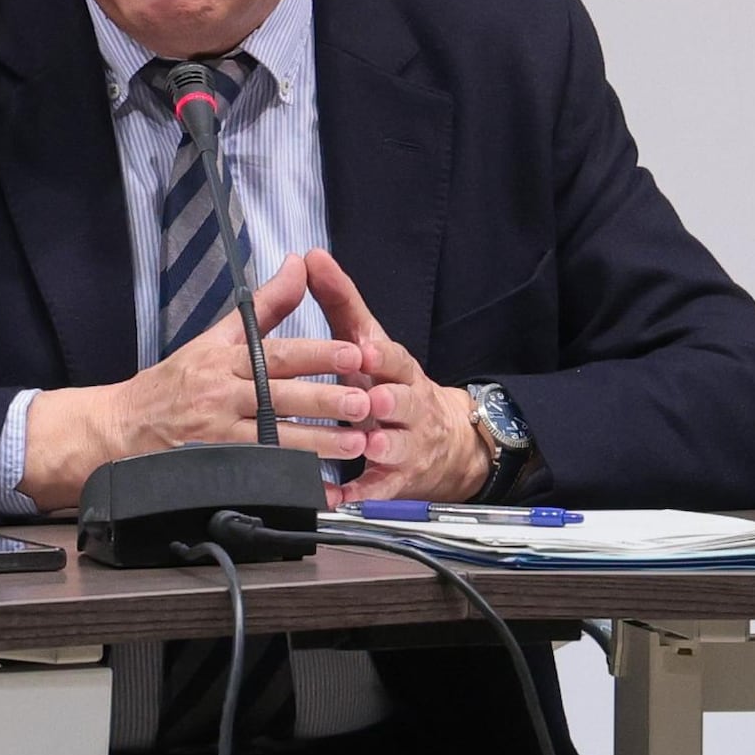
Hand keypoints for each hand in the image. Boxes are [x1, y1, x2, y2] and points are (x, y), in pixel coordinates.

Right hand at [19, 253, 373, 511]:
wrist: (121, 428)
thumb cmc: (173, 382)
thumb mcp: (214, 338)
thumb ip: (264, 306)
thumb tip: (300, 265)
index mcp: (224, 360)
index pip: (276, 354)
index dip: (316, 355)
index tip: (353, 354)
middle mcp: (221, 396)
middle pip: (279, 397)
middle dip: (324, 401)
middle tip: (363, 402)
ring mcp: (217, 436)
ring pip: (273, 440)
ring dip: (316, 445)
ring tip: (353, 445)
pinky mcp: (213, 468)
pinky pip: (257, 474)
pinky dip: (288, 482)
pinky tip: (317, 487)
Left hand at [294, 247, 493, 507]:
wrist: (443, 440)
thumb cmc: (389, 382)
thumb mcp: (369, 341)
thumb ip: (340, 301)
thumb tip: (311, 256)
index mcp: (398, 371)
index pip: (396, 359)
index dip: (383, 356)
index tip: (366, 350)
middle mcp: (407, 406)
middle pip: (403, 402)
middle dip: (389, 401)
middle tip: (371, 401)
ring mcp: (406, 444)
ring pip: (397, 446)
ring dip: (382, 446)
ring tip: (369, 445)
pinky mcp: (397, 480)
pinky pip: (380, 489)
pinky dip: (361, 494)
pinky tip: (340, 497)